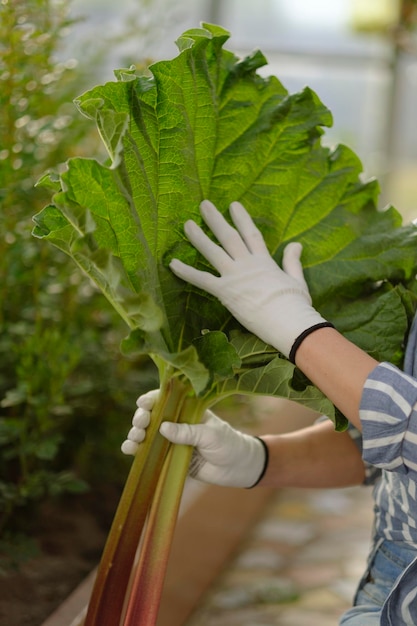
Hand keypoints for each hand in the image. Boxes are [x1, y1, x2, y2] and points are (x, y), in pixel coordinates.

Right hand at [121, 390, 267, 487]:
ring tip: (135, 439)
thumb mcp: (210, 435)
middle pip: (151, 416)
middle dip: (141, 418)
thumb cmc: (228, 444)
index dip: (151, 399)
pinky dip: (137, 451)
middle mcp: (176, 423)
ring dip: (136, 434)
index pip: (165, 400)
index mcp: (187, 410)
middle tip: (141, 424)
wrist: (237, 468)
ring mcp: (171, 440)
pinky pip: (149, 453)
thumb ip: (188, 432)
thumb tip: (162, 428)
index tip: (143, 404)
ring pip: (147, 434)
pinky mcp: (168, 458)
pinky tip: (129, 450)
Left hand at [170, 200, 329, 360]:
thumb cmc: (296, 306)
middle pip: (229, 237)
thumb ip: (292, 261)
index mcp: (265, 262)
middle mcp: (247, 264)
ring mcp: (235, 276)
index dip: (242, 218)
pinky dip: (186, 272)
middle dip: (215, 220)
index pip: (251, 234)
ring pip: (213, 252)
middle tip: (204, 205)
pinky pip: (201, 280)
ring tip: (187, 224)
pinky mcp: (225, 292)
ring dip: (198, 237)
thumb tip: (296, 244)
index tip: (233, 205)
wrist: (289, 321)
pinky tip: (172, 264)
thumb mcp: (297, 280)